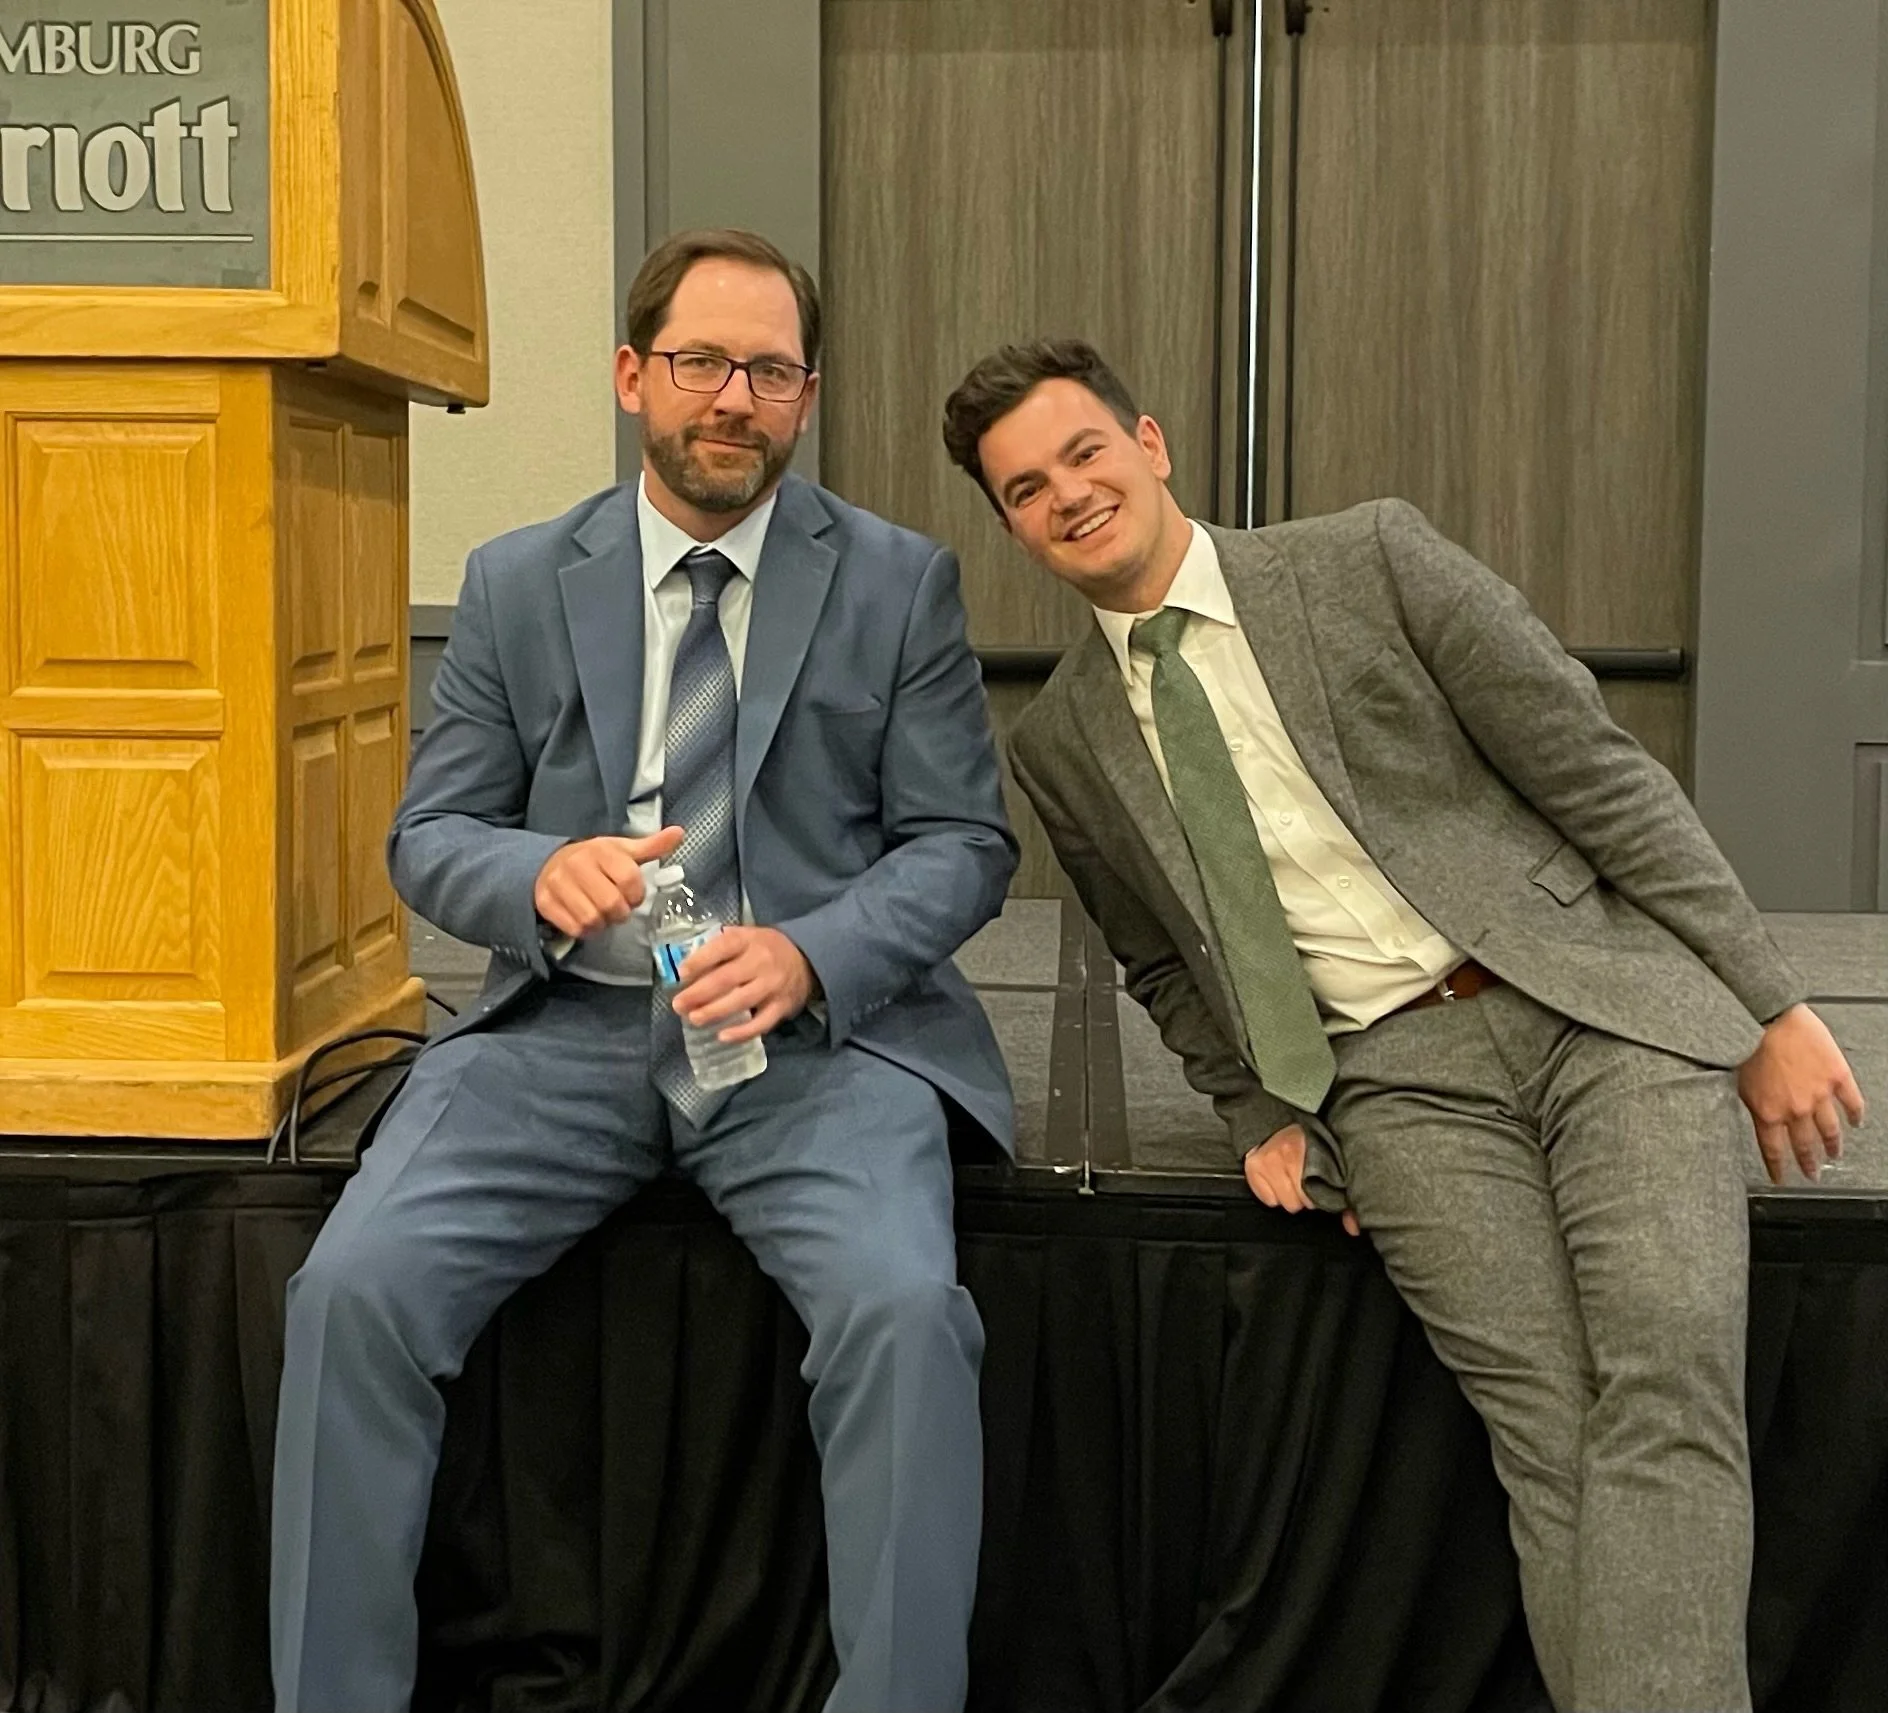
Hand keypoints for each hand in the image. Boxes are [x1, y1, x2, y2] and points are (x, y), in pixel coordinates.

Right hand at [533, 826, 683, 938]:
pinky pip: (574, 928)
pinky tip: (586, 920)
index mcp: (601, 850)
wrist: (549, 864)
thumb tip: (681, 832)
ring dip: (603, 924)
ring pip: (592, 919)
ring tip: (602, 914)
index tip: (632, 895)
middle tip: (617, 908)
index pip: (630, 879)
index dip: (636, 894)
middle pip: (612, 904)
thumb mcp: (623, 850)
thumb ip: (652, 846)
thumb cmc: (594, 860)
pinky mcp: (545, 902)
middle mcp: (577, 864)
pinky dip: (585, 931)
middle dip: (620, 912)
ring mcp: (558, 884)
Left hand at [672, 926, 815, 1041]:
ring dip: (715, 1012)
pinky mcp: (782, 1006)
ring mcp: (773, 985)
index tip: (682, 973)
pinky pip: (761, 1023)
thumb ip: (720, 947)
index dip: (701, 960)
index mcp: (749, 940)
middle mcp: (761, 962)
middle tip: (678, 1005)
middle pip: (727, 978)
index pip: (722, 947)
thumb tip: (686, 966)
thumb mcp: (745, 936)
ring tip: (694, 1019)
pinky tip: (723, 1036)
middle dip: (699, 993)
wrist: (808, 958)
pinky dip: (742, 1032)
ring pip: (741, 1001)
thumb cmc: (765, 948)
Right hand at [1244, 1123, 1361, 1236]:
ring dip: (1290, 1196)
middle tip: (1305, 1182)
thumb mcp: (1331, 1160)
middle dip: (1305, 1197)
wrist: (1277, 1120)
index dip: (1321, 1196)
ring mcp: (1269, 1161)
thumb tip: (1354, 1228)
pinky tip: (1277, 1181)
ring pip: (1285, 1203)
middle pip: (1301, 1203)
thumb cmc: (1308, 1142)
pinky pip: (1268, 1200)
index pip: (1318, 1196)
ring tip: (1292, 1180)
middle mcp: (1288, 1155)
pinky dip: (1272, 1194)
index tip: (1320, 1189)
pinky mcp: (1253, 1167)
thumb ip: (1345, 1195)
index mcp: (1313, 1153)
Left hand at [1738, 1003, 1865, 1183]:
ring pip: (1830, 1129)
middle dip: (1809, 1163)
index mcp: (1767, 1112)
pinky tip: (1856, 1122)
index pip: (1773, 1150)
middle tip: (1813, 1174)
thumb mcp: (1735, 1080)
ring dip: (1833, 1145)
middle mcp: (1795, 1110)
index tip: (1782, 1179)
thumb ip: (1748, 1101)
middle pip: (1805, 1145)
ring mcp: (1819, 1095)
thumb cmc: (1744, 1040)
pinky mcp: (1837, 1076)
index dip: (1778, 1168)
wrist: (1767, 1015)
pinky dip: (1856, 1115)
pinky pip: (1852, 1102)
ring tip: (1835, 1154)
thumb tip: (1750, 1112)